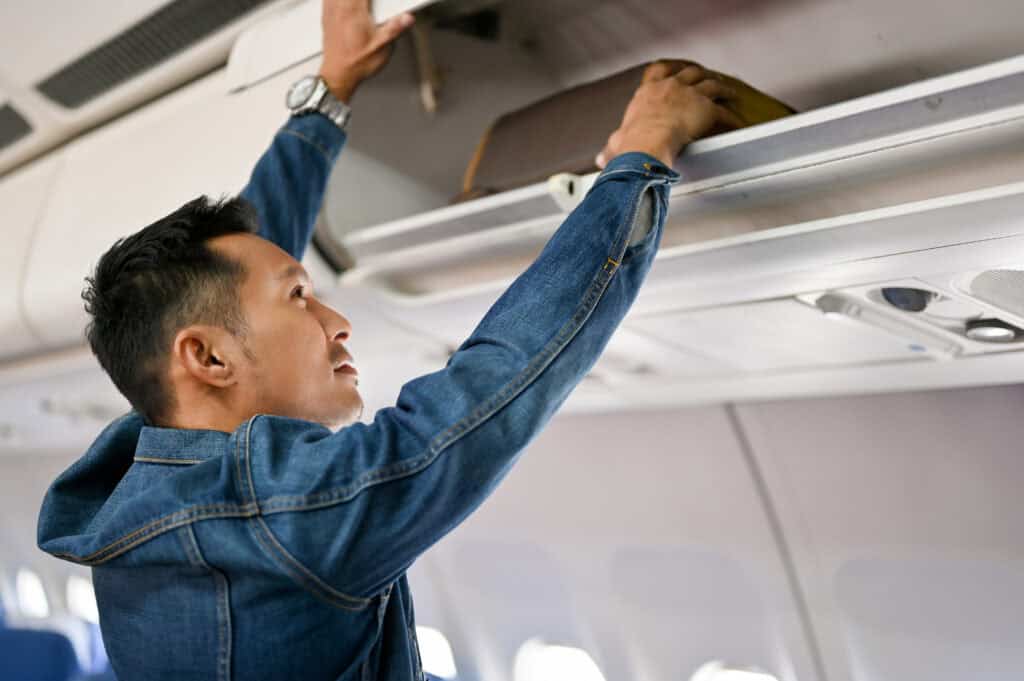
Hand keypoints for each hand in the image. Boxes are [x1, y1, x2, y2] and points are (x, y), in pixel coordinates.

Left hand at [318, 0, 414, 102]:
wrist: (338, 75)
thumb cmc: (356, 64)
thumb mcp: (382, 47)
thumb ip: (395, 29)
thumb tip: (407, 18)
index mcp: (355, 11)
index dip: (378, 0)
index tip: (381, 3)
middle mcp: (340, 8)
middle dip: (365, 0)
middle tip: (371, 5)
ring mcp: (331, 11)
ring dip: (352, 0)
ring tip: (362, 6)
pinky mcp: (326, 17)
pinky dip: (338, 1)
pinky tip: (344, 5)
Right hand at [596, 62, 742, 168]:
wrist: (647, 145)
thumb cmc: (631, 144)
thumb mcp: (616, 143)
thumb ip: (611, 147)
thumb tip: (600, 160)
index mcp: (648, 91)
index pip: (658, 70)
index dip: (668, 69)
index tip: (674, 70)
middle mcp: (670, 87)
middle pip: (689, 72)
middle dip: (699, 73)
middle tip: (706, 77)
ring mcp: (690, 95)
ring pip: (710, 84)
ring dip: (722, 87)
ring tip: (729, 91)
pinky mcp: (705, 108)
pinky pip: (723, 110)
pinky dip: (732, 115)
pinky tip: (738, 120)